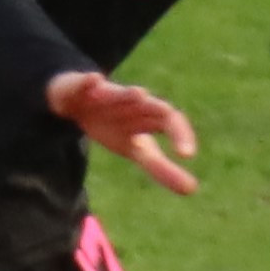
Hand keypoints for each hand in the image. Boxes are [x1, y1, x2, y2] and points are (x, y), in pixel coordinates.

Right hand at [46, 71, 198, 195]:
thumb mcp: (137, 150)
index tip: (187, 155)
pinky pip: (85, 84)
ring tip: (138, 93)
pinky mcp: (82, 88)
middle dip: (160, 111)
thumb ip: (162, 169)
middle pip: (149, 105)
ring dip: (127, 94)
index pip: (170, 122)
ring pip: (118, 93)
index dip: (180, 135)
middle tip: (168, 116)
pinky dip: (90, 82)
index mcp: (148, 117)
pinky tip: (94, 80)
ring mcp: (106, 94)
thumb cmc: (114, 126)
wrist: (77, 102)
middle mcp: (131, 103)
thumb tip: (192, 189)